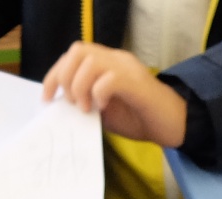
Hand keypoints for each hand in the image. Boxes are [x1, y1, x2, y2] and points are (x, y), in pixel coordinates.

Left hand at [41, 42, 186, 146]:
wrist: (174, 125)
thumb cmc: (141, 118)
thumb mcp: (105, 111)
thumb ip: (86, 101)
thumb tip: (64, 105)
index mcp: (107, 63)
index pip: (72, 56)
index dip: (54, 75)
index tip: (47, 98)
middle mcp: (116, 59)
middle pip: (77, 51)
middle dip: (65, 78)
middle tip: (72, 103)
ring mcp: (127, 68)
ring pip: (90, 61)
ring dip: (80, 87)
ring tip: (86, 108)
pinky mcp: (136, 83)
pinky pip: (109, 79)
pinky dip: (98, 93)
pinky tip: (103, 107)